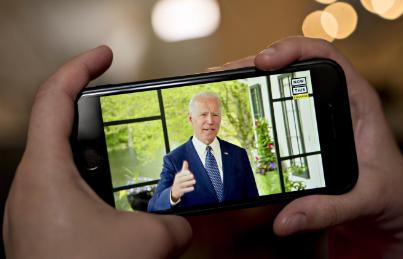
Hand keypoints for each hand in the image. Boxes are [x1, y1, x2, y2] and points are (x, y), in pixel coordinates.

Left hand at [3, 46, 191, 258]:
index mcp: (45, 174)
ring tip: (130, 165)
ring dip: (99, 162)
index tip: (105, 56)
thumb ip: (175, 222)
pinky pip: (67, 195)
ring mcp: (32, 209)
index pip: (54, 98)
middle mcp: (30, 187)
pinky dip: (94, 191)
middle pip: (60, 130)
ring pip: (65, 167)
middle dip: (97, 120)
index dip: (80, 69)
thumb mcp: (147, 244)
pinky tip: (119, 208)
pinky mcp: (40, 231)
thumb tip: (183, 221)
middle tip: (127, 117)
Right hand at [171, 161, 195, 201]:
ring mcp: (179, 186)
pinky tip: (193, 187)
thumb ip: (184, 168)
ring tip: (194, 181)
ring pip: (185, 184)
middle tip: (192, 176)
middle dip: (188, 177)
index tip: (189, 172)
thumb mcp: (180, 174)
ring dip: (190, 182)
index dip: (185, 173)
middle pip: (183, 179)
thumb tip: (185, 161)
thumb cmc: (179, 180)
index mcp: (178, 176)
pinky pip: (185, 190)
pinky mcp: (180, 191)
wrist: (174, 191)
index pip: (181, 174)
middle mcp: (177, 181)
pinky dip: (189, 189)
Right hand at [218, 36, 402, 257]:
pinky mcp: (306, 128)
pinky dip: (253, 103)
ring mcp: (318, 112)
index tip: (264, 62)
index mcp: (357, 103)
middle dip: (256, 65)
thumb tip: (283, 222)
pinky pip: (276, 106)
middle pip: (293, 66)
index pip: (326, 58)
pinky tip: (232, 108)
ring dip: (250, 81)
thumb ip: (327, 211)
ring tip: (219, 86)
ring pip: (281, 83)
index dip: (294, 50)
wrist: (391, 203)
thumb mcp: (364, 201)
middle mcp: (336, 100)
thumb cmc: (387, 193)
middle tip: (224, 75)